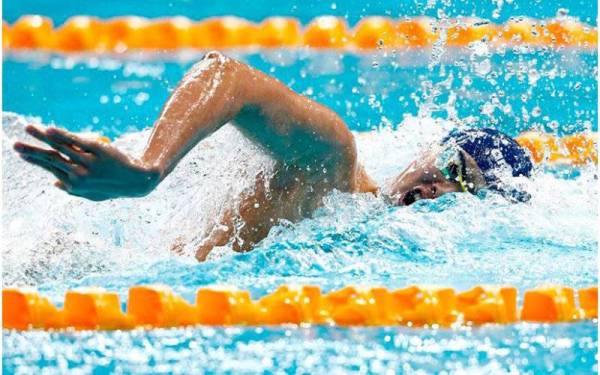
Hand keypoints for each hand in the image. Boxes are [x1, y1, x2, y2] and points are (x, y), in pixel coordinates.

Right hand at [14, 125, 160, 200]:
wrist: (138, 180)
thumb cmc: (114, 187)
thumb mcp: (93, 194)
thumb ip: (73, 191)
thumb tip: (55, 184)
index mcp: (74, 185)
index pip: (50, 169)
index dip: (35, 160)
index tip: (22, 153)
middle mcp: (78, 175)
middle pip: (50, 159)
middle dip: (31, 152)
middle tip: (14, 145)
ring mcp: (88, 163)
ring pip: (60, 148)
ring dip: (42, 137)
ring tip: (28, 128)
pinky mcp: (98, 151)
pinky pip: (76, 142)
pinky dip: (62, 135)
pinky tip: (49, 129)